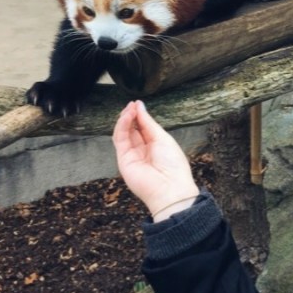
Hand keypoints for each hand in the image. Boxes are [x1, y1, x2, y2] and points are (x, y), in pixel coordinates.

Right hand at [112, 100, 198, 220]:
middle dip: (131, 116)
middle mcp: (142, 150)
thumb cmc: (173, 165)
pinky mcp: (123, 159)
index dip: (140, 115)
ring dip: (125, 119)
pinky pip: (120, 140)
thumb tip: (140, 107)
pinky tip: (126, 117)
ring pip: (123, 133)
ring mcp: (132, 155)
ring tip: (129, 109)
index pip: (144, 127)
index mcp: (155, 145)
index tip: (137, 104)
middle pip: (132, 129)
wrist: (169, 188)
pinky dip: (121, 127)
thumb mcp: (163, 138)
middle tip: (132, 105)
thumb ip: (148, 123)